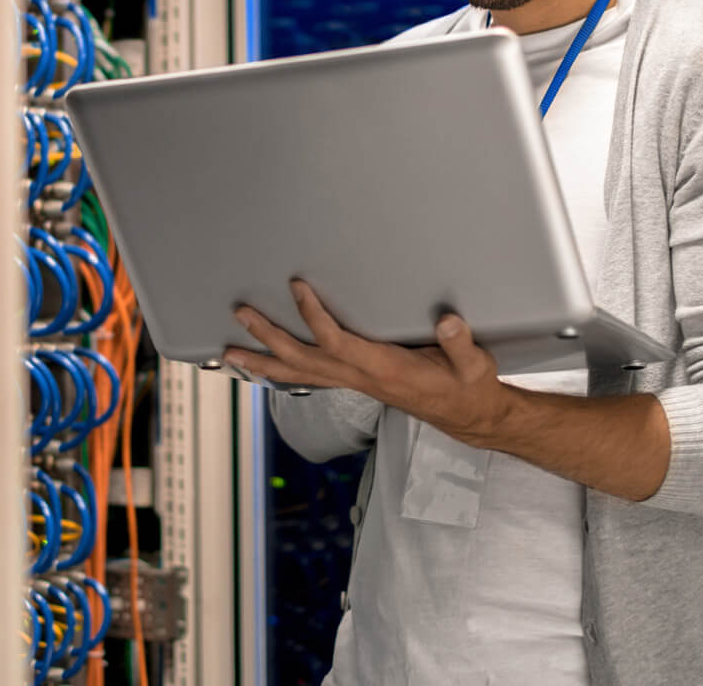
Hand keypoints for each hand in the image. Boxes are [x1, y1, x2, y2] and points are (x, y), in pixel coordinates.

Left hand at [224, 280, 511, 446]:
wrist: (468, 416)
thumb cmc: (468, 387)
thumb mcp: (474, 366)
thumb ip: (460, 344)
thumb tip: (448, 320)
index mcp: (384, 369)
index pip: (337, 342)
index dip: (314, 316)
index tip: (297, 285)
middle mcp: (361, 379)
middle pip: (303, 361)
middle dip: (269, 338)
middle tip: (240, 315)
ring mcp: (355, 383)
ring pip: (299, 375)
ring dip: (263, 361)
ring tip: (228, 351)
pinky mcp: (355, 383)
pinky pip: (309, 378)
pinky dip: (281, 371)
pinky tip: (262, 365)